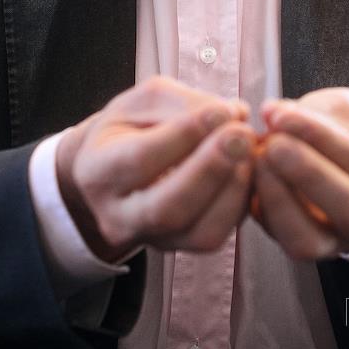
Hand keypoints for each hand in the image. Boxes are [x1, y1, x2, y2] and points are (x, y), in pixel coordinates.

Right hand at [56, 76, 255, 261]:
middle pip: (167, 208)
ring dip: (233, 187)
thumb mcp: (144, 102)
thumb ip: (184, 103)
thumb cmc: (131, 126)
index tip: (221, 110)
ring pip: (198, 232)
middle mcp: (119, 217)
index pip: (139, 160)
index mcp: (97, 172)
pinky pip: (217, 234)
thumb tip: (233, 113)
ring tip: (250, 147)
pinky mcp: (182, 247)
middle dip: (211, 169)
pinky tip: (249, 167)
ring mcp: (152, 239)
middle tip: (243, 135)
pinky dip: (240, 201)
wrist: (119, 165)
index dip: (183, 135)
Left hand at [251, 87, 348, 260]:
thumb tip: (274, 114)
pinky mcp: (310, 250)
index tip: (281, 114)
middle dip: (306, 174)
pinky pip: (282, 239)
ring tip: (255, 158)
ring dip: (277, 198)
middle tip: (271, 143)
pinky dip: (261, 206)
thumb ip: (318, 112)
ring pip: (311, 240)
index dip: (319, 136)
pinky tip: (248, 174)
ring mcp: (343, 244)